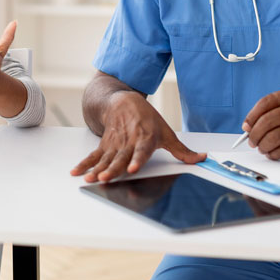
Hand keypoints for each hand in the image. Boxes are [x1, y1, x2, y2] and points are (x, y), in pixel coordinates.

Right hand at [70, 91, 204, 182]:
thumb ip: (182, 150)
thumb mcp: (167, 132)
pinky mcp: (105, 145)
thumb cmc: (147, 119)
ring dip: (97, 168)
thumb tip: (202, 158)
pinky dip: (85, 164)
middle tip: (105, 178)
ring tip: (90, 178)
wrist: (124, 102)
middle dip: (112, 168)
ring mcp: (114, 144)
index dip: (137, 159)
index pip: (141, 151)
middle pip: (119, 157)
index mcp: (144, 139)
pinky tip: (77, 172)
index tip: (133, 167)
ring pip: (105, 158)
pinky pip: (94, 156)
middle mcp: (128, 142)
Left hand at [243, 86, 279, 159]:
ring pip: (273, 137)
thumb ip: (270, 113)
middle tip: (251, 141)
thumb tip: (247, 128)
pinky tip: (271, 153)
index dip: (251, 116)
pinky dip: (273, 153)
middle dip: (254, 134)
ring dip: (263, 145)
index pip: (264, 103)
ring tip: (261, 148)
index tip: (246, 126)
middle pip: (266, 121)